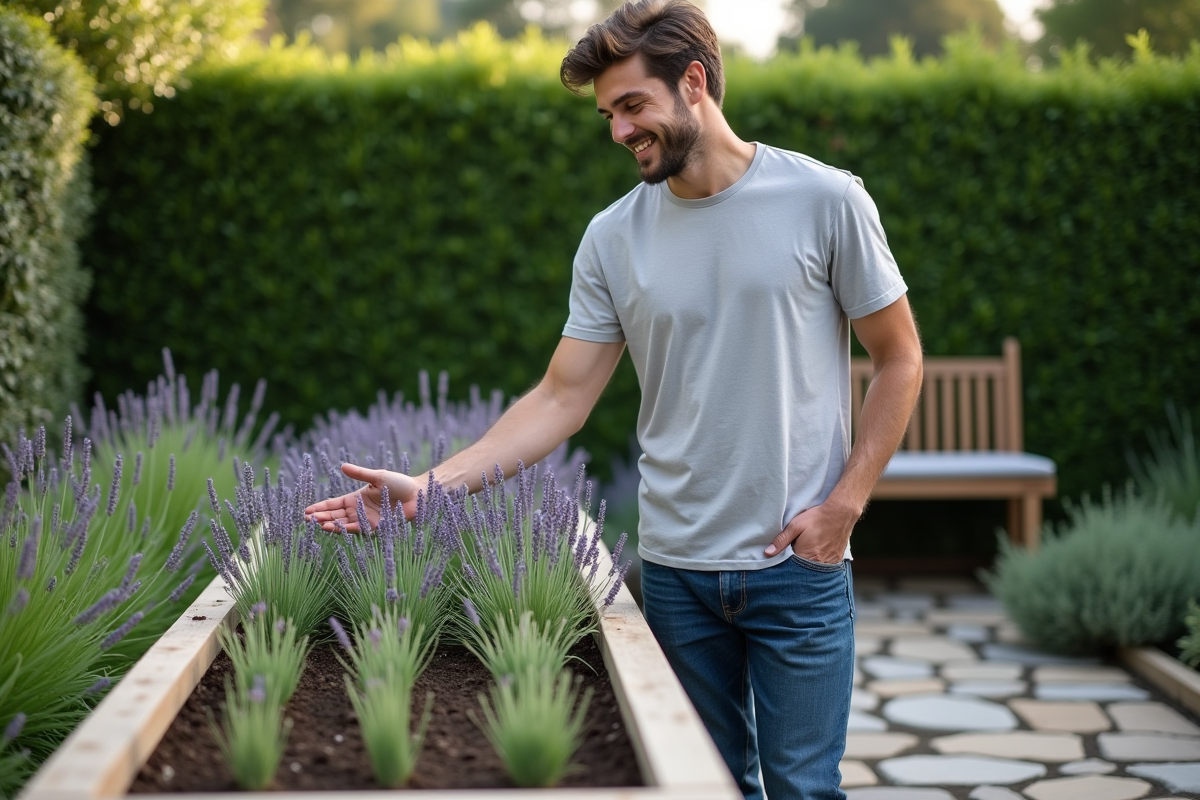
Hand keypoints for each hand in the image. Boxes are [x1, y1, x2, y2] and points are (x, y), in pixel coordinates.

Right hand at [303, 464, 420, 532]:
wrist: (418, 494)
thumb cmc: (399, 483)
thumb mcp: (377, 477)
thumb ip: (360, 474)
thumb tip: (342, 466)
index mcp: (356, 498)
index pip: (333, 504)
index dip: (320, 507)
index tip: (306, 510)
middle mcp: (358, 511)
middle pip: (335, 516)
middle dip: (321, 517)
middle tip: (307, 519)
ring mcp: (366, 520)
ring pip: (344, 524)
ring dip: (331, 524)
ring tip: (318, 524)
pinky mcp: (376, 528)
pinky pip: (359, 529)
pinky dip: (347, 529)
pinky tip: (336, 527)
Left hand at [763, 498, 859, 563]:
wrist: (840, 513)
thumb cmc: (816, 519)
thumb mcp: (795, 526)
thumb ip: (782, 540)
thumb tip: (768, 553)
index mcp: (807, 556)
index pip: (792, 569)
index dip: (787, 565)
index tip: (784, 559)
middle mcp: (819, 563)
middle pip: (804, 571)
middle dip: (797, 566)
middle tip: (795, 554)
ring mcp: (830, 563)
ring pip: (814, 569)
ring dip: (809, 565)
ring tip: (806, 553)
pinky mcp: (837, 560)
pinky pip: (825, 567)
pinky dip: (819, 563)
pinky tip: (817, 554)